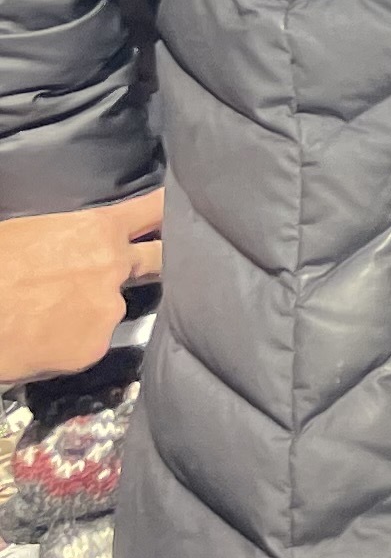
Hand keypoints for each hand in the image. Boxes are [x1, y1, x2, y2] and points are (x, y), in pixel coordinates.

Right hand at [0, 187, 161, 384]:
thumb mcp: (34, 233)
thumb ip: (75, 238)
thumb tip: (81, 246)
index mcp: (99, 230)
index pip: (155, 210)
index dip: (171, 211)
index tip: (189, 210)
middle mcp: (116, 267)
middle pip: (159, 260)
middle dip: (157, 263)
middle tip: (150, 267)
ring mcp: (110, 309)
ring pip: (112, 309)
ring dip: (93, 312)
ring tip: (50, 316)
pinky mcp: (95, 347)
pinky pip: (90, 343)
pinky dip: (72, 343)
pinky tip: (42, 339)